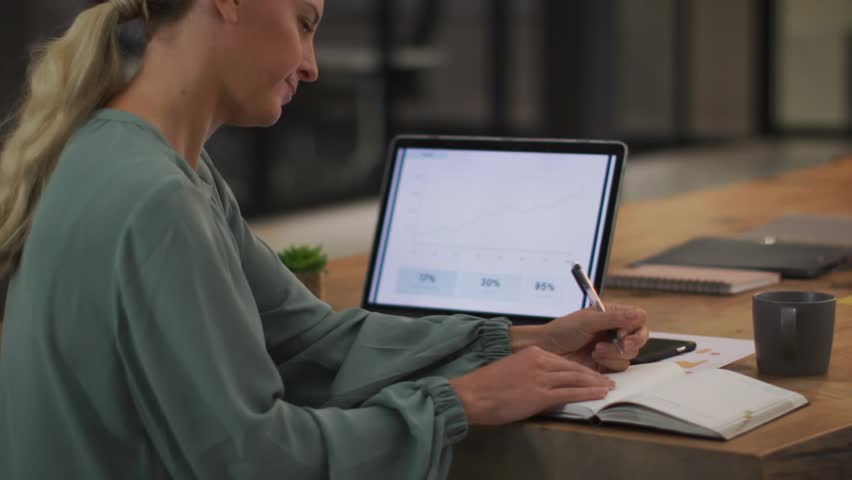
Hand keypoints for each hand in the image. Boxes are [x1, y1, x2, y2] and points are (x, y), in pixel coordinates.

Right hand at [448, 346, 613, 425]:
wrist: (473, 394)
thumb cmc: (487, 385)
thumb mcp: (511, 368)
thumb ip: (529, 370)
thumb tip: (542, 380)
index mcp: (532, 353)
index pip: (562, 360)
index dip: (580, 368)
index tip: (590, 372)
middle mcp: (539, 361)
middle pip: (573, 368)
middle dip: (592, 374)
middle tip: (607, 379)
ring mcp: (541, 378)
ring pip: (576, 378)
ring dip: (595, 383)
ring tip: (608, 387)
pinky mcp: (541, 394)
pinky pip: (571, 393)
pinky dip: (588, 393)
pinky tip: (599, 394)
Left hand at [510, 304, 648, 371]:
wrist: (546, 350)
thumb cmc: (562, 331)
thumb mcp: (587, 321)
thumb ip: (613, 318)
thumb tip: (637, 315)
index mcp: (612, 315)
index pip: (638, 317)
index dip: (635, 326)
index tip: (622, 332)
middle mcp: (614, 330)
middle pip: (640, 337)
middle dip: (630, 342)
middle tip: (620, 343)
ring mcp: (612, 348)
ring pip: (631, 353)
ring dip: (615, 353)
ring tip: (595, 350)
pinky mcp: (607, 363)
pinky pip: (620, 366)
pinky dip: (610, 363)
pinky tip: (595, 358)